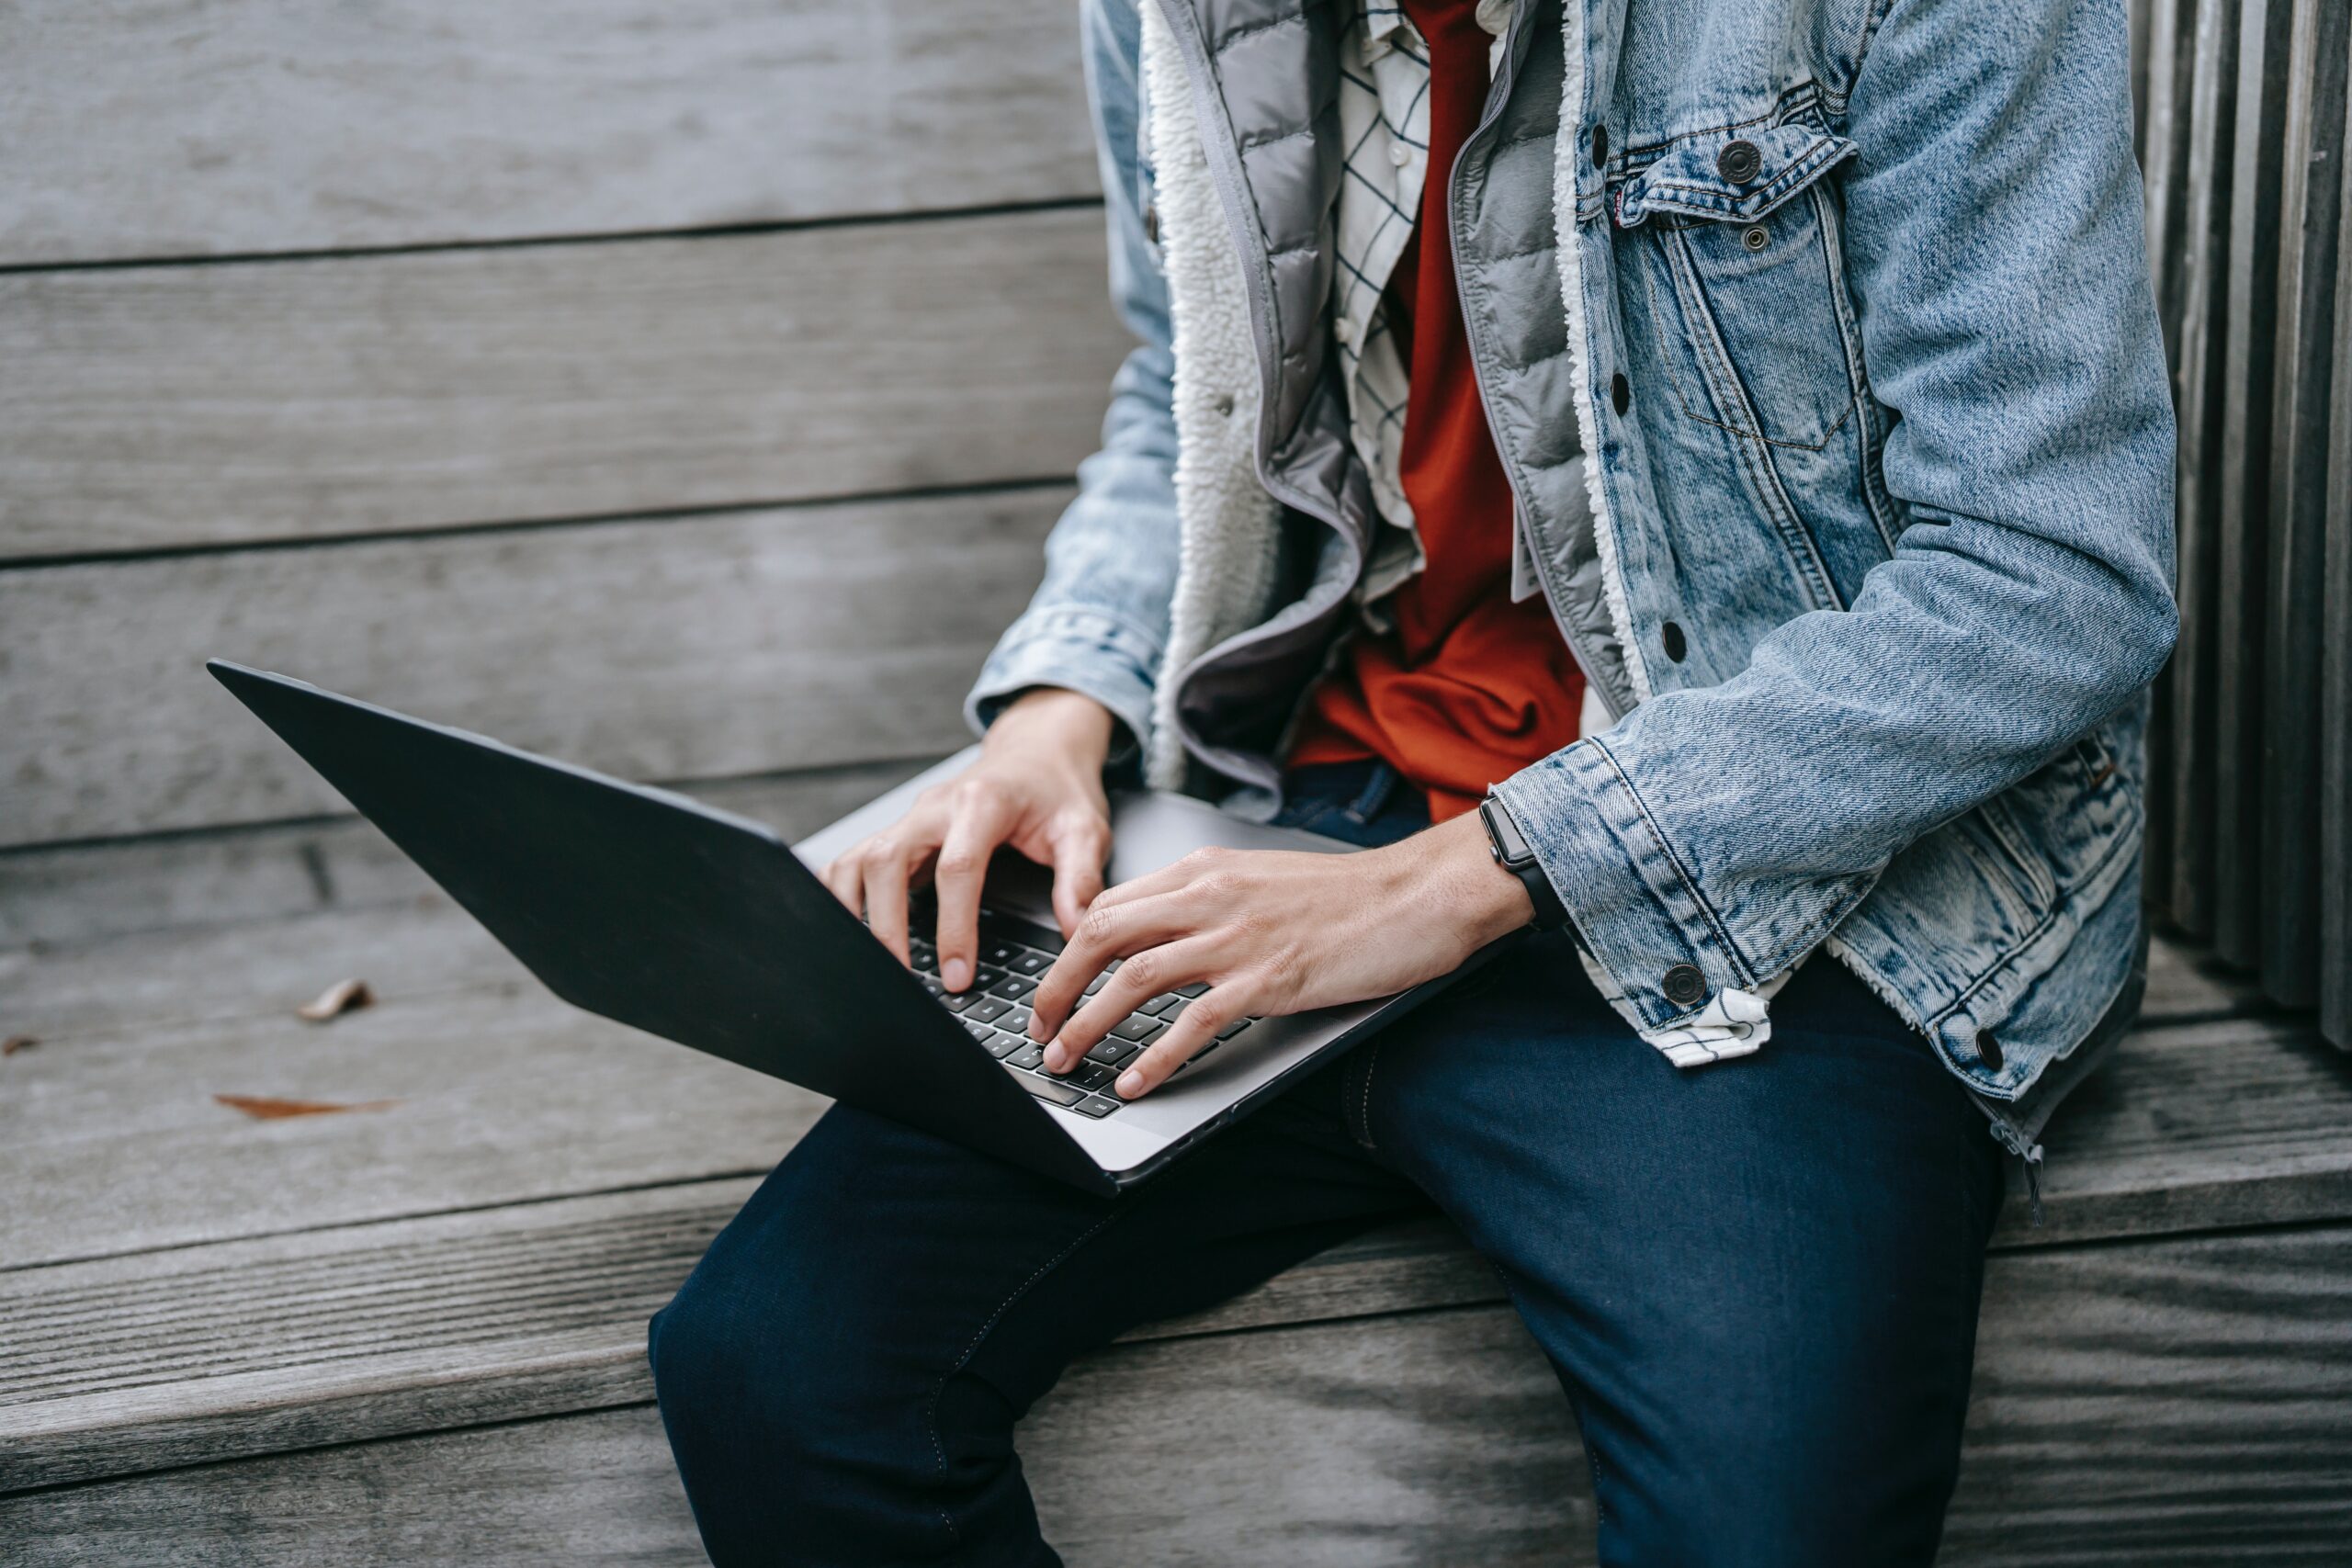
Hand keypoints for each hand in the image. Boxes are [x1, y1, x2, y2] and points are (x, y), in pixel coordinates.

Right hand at [822, 688, 1113, 991]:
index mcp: (982, 803)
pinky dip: (840, 896)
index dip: (954, 926)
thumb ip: (1080, 879)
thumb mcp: (1083, 829)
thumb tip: (1075, 932)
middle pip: (888, 860)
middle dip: (887, 924)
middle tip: (902, 979)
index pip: (958, 867)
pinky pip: (852, 861)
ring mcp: (910, 819)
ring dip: (854, 913)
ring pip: (860, 860)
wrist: (1035, 754)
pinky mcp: (898, 833)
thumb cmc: (1057, 792)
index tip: (957, 975)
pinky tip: (846, 932)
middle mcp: (935, 807)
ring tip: (866, 964)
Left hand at [1026, 810, 1534, 1098]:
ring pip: (1132, 977)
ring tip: (1065, 1059)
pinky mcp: (1268, 979)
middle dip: (1056, 985)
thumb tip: (1163, 932)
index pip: (1112, 904)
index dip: (1069, 949)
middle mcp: (1210, 896)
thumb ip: (1210, 900)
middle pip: (1101, 934)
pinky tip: (1135, 1081)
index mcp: (1206, 869)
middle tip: (1037, 1027)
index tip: (1054, 985)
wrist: (1418, 895)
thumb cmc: (1351, 895)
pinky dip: (1154, 1056)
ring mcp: (1237, 938)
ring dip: (1087, 1023)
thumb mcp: (1263, 880)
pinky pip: (1192, 1022)